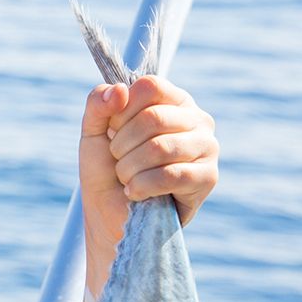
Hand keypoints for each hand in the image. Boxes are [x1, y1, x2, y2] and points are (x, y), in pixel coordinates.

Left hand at [80, 71, 217, 271]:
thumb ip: (98, 104)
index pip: (150, 87)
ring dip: (129, 168)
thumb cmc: (107, 169)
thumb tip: (119, 90)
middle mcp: (197, 119)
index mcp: (173, 101)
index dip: (121, 111)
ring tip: (127, 178)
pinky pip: (171, 175)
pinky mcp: (208, 177)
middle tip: (118, 161)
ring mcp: (207, 147)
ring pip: (161, 147)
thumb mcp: (93, 132)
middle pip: (153, 117)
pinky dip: (142, 186)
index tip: (113, 130)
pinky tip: (136, 193)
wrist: (111, 215)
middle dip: (121, 145)